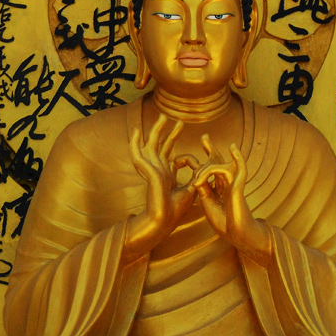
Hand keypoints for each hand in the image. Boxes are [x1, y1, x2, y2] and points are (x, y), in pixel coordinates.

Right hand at [125, 114, 196, 258]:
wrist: (165, 219)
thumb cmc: (176, 209)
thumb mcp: (192, 188)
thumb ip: (196, 175)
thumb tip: (202, 165)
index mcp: (167, 176)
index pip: (173, 158)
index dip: (183, 154)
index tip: (195, 160)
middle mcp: (158, 171)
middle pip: (162, 147)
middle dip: (170, 133)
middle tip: (178, 121)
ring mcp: (151, 169)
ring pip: (151, 145)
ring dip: (157, 130)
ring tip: (163, 116)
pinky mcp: (147, 170)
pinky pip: (137, 154)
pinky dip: (134, 142)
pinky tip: (135, 130)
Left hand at [191, 136, 271, 263]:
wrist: (238, 235)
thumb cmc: (225, 224)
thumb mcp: (208, 203)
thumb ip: (203, 189)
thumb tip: (197, 177)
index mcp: (216, 189)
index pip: (208, 170)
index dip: (199, 162)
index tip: (184, 158)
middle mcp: (224, 184)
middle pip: (217, 161)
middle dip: (210, 148)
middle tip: (204, 137)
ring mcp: (232, 185)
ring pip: (219, 166)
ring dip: (206, 169)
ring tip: (197, 180)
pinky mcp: (239, 187)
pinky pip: (240, 169)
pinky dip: (237, 158)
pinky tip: (233, 147)